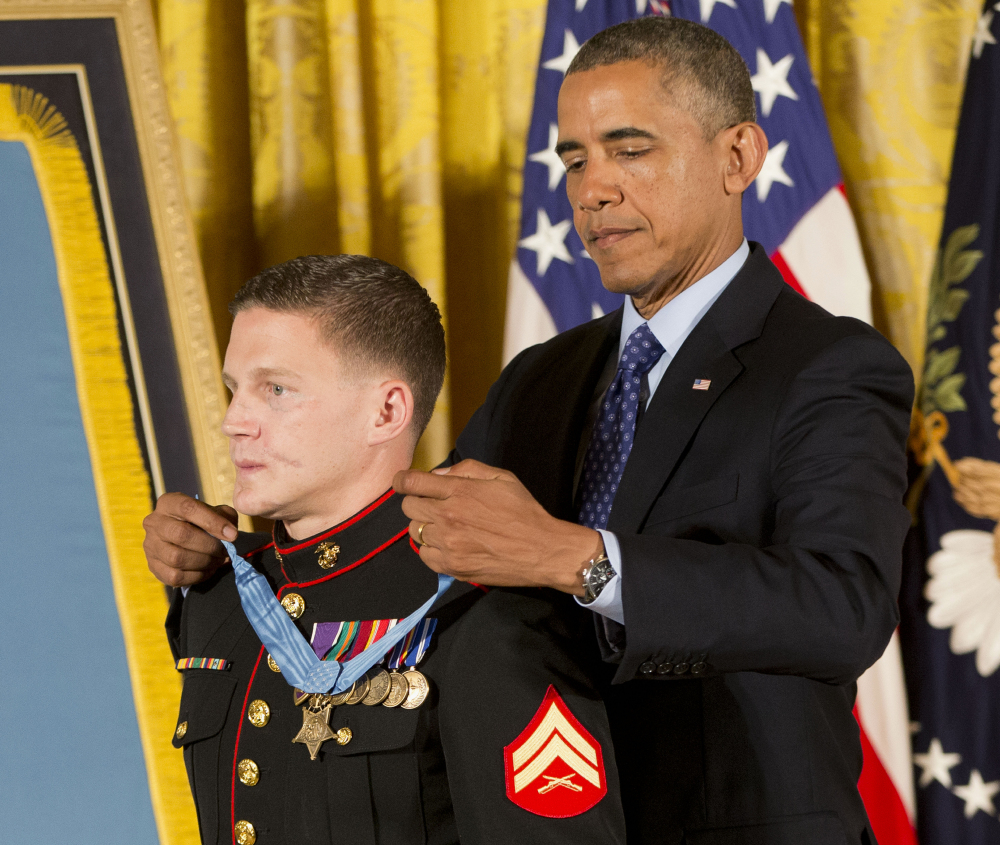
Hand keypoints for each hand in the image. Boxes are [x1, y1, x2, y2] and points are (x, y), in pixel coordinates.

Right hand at [142, 493, 238, 587]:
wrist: (184, 537)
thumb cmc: (203, 521)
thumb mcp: (216, 511)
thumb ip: (225, 517)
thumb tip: (229, 534)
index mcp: (169, 503)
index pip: (188, 508)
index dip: (213, 522)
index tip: (233, 535)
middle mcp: (154, 522)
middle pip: (181, 535)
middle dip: (209, 546)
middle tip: (226, 551)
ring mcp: (150, 545)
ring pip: (177, 558)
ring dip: (204, 562)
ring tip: (219, 560)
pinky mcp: (152, 565)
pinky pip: (175, 576)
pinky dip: (197, 576)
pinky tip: (208, 570)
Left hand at [393, 459, 600, 593]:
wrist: (542, 549)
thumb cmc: (523, 510)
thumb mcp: (501, 477)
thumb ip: (466, 470)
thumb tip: (436, 475)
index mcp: (459, 492)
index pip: (412, 483)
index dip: (402, 480)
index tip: (403, 482)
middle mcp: (448, 518)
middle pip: (408, 507)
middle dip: (418, 501)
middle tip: (435, 504)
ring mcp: (448, 545)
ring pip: (415, 531)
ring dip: (425, 525)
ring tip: (446, 525)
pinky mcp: (452, 567)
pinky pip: (424, 554)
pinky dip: (432, 548)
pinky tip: (449, 544)